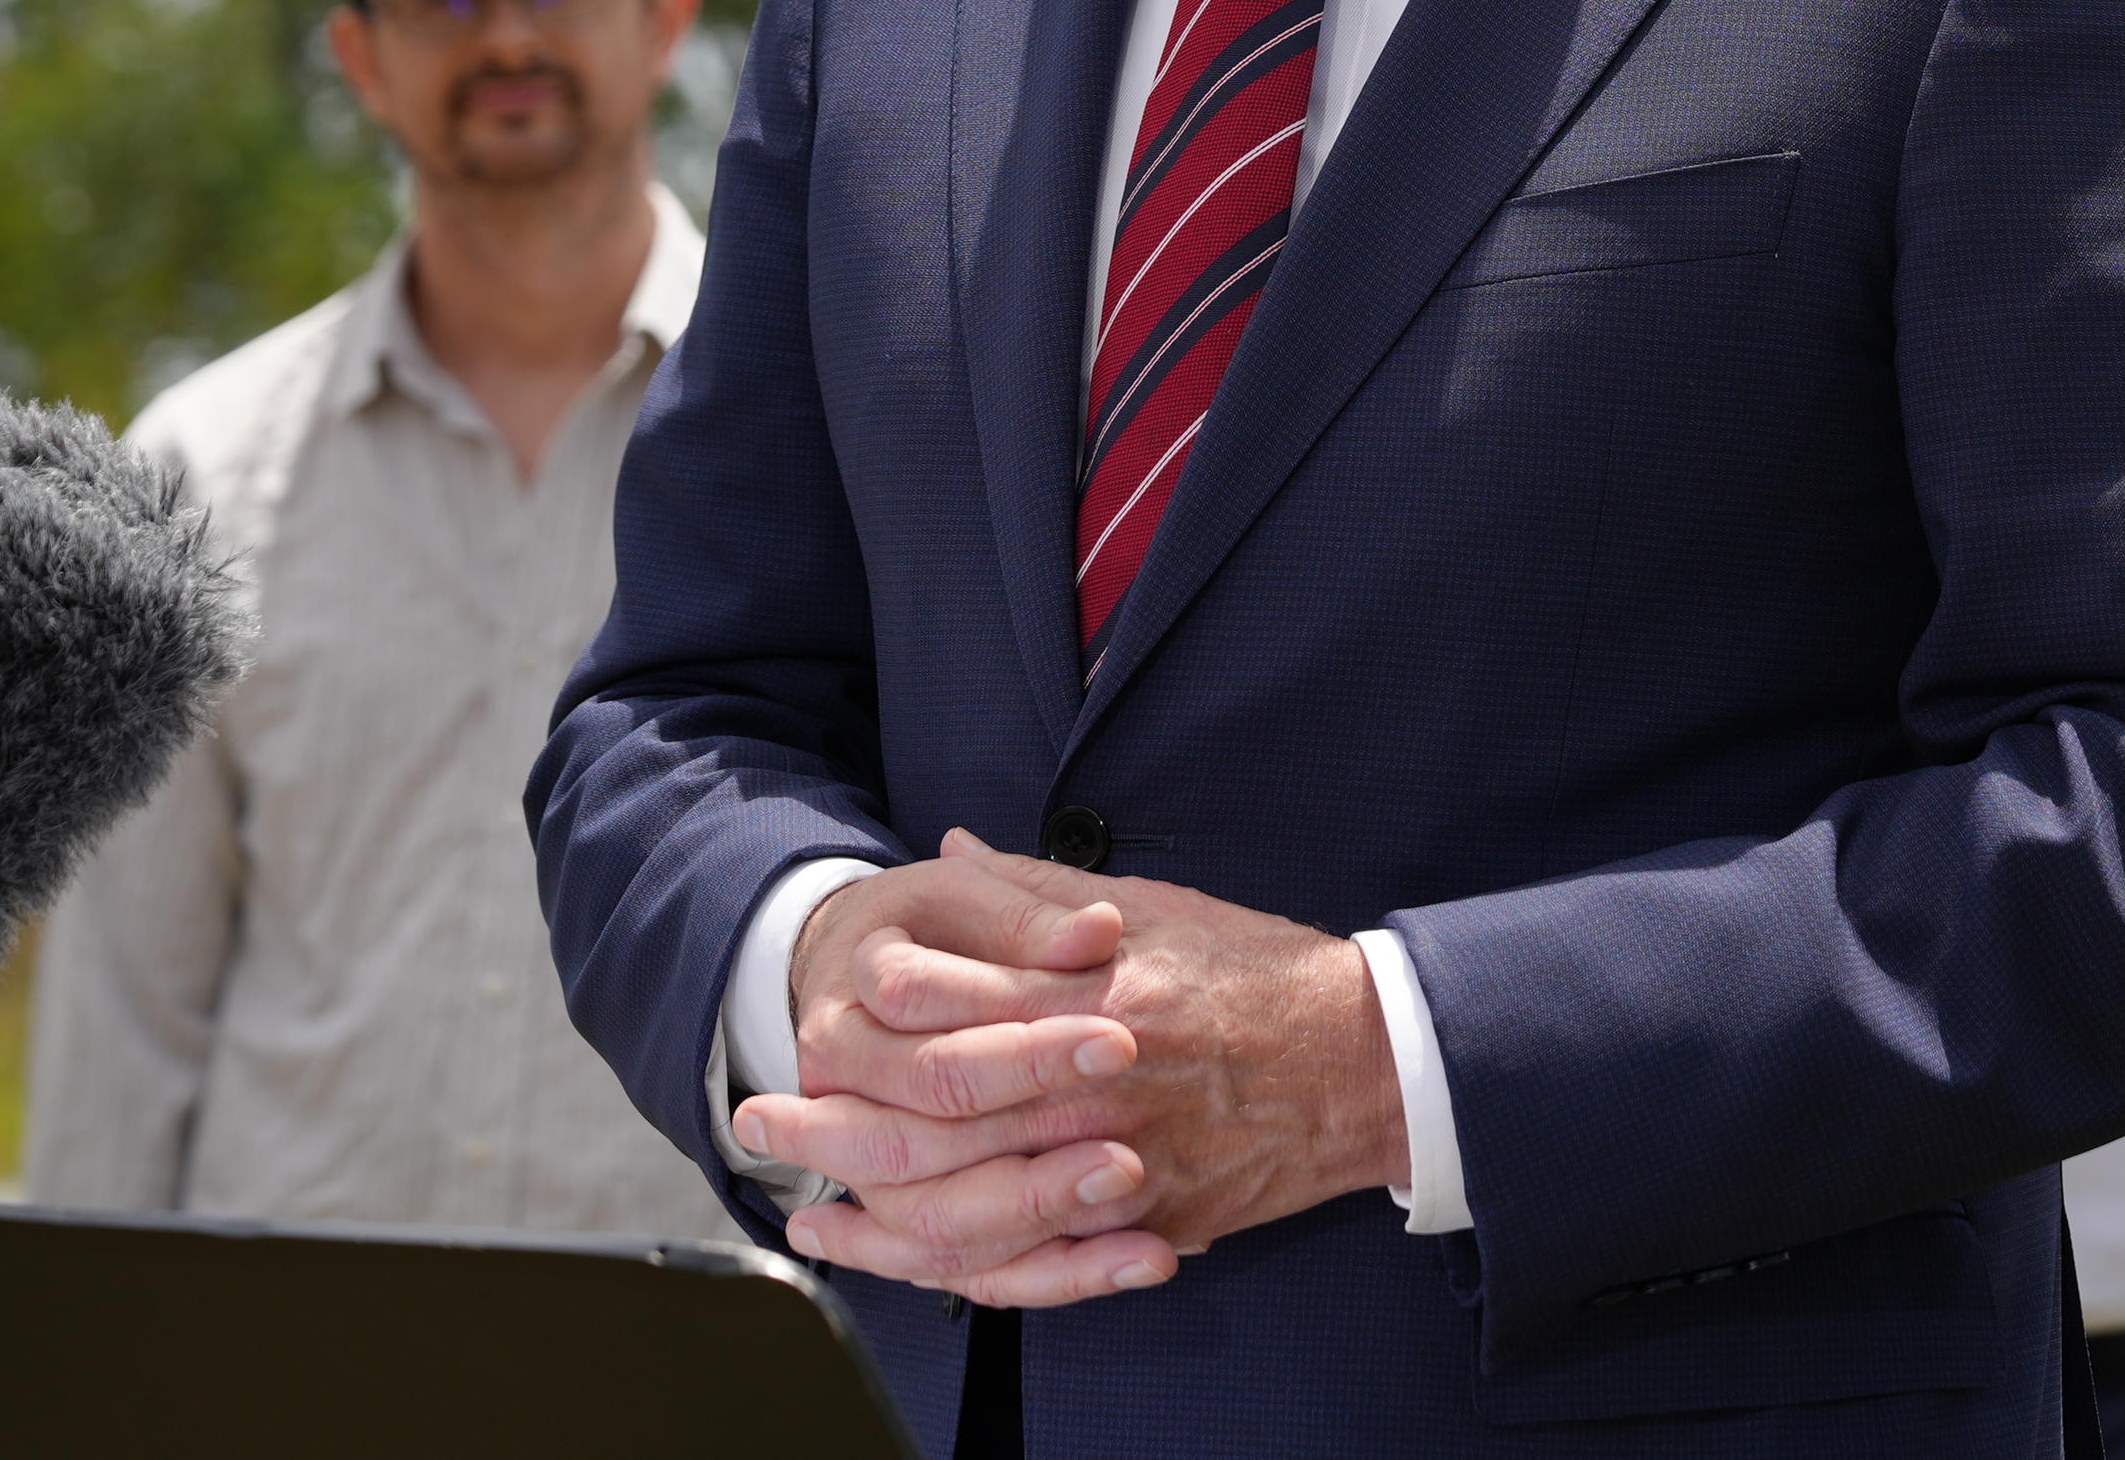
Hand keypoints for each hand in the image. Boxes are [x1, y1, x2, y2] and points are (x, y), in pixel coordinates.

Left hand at [728, 831, 1408, 1303]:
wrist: (1362, 1054)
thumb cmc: (1252, 968)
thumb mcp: (1149, 903)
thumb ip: (1040, 890)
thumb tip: (953, 852)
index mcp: (1083, 992)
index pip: (939, 1017)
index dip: (855, 1031)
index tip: (792, 1035)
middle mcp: (1092, 1081)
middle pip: (929, 1125)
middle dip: (831, 1133)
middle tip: (762, 1129)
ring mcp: (1119, 1161)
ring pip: (966, 1210)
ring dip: (873, 1217)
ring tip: (807, 1213)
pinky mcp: (1145, 1220)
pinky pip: (1032, 1265)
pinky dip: (955, 1272)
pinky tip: (903, 1264)